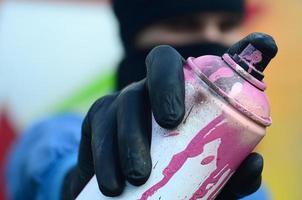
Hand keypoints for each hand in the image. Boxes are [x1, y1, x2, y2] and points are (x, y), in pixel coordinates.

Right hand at [62, 44, 263, 198]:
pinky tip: (111, 184)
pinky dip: (103, 159)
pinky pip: (96, 133)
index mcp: (173, 92)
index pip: (168, 64)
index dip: (169, 80)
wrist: (135, 184)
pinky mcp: (95, 122)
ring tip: (135, 177)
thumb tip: (254, 163)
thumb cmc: (177, 171)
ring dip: (124, 143)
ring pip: (118, 108)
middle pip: (141, 86)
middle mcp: (144, 91)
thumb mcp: (206, 171)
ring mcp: (117, 104)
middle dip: (148, 113)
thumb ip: (230, 168)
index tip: (174, 119)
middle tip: (154, 152)